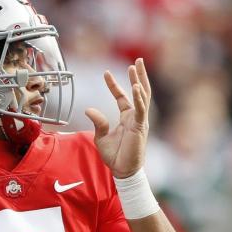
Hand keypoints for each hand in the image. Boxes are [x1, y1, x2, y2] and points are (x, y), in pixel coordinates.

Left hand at [84, 58, 150, 178]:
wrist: (122, 171)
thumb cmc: (114, 156)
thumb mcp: (101, 136)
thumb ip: (97, 121)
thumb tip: (88, 108)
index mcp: (126, 118)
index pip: (121, 97)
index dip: (114, 85)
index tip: (105, 72)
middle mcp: (135, 117)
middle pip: (139, 91)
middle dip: (138, 75)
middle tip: (138, 60)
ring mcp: (139, 120)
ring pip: (143, 96)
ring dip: (140, 80)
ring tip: (136, 65)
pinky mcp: (141, 127)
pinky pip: (141, 109)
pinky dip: (139, 97)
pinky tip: (135, 86)